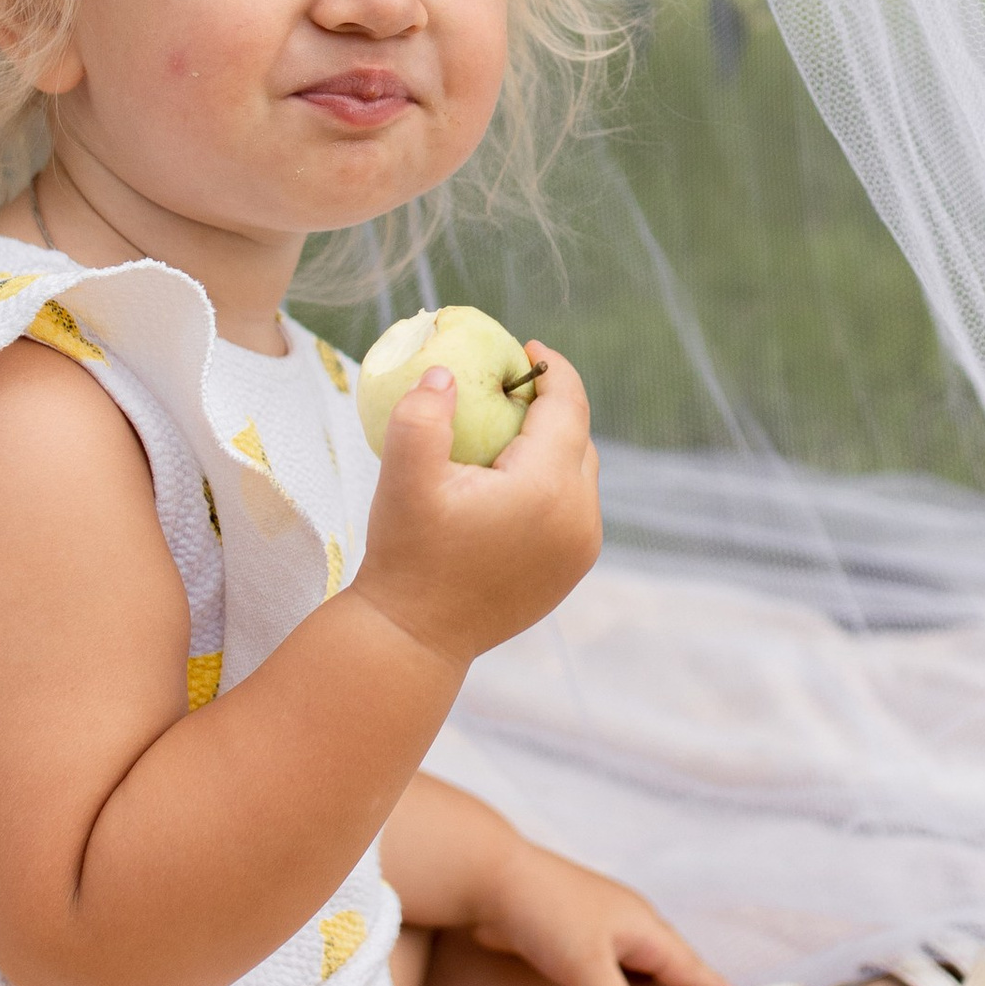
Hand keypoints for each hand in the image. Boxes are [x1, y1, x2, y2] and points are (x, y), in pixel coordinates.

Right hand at [354, 345, 600, 671]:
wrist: (416, 637)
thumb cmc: (408, 555)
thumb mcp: (402, 478)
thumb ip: (422, 415)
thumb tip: (444, 373)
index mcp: (548, 487)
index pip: (568, 405)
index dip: (551, 369)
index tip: (525, 348)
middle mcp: (580, 517)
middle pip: (578, 437)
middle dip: (550, 405)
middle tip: (507, 387)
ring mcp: (581, 548)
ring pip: (579, 473)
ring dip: (552, 446)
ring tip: (508, 432)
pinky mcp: (572, 569)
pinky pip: (574, 506)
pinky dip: (552, 482)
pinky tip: (511, 479)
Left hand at [468, 833, 734, 985]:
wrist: (490, 878)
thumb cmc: (543, 917)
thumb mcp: (584, 967)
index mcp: (638, 924)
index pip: (684, 962)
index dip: (708, 983)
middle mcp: (623, 919)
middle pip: (666, 952)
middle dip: (688, 974)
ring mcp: (595, 920)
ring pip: (635, 951)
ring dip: (655, 971)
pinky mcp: (568, 928)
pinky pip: (607, 955)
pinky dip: (621, 973)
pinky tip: (612, 982)